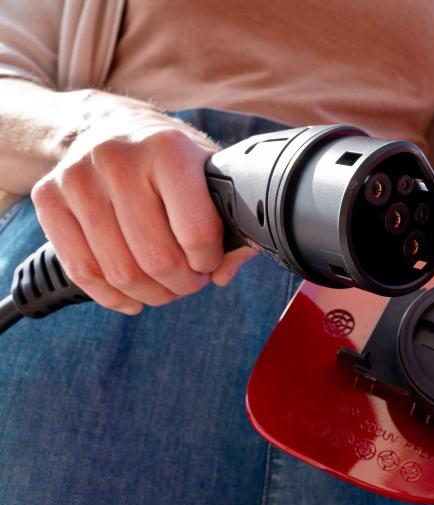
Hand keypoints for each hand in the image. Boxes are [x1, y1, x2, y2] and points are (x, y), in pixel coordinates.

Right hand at [31, 97, 255, 314]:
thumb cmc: (171, 158)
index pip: (195, 232)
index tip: (209, 261)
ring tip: (165, 286)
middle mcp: (118, 158)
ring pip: (118, 272)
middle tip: (189, 281)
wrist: (110, 126)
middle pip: (156, 258)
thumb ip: (231, 220)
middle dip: (181, 284)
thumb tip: (225, 272)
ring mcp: (78, 178)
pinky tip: (132, 296)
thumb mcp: (210, 173)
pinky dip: (111, 296)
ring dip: (150, 293)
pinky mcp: (48, 197)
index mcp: (168, 149)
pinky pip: (80, 270)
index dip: (208, 261)